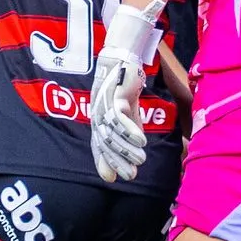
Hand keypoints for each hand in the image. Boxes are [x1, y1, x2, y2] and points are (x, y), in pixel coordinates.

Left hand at [89, 49, 147, 182]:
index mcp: (99, 121)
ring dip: (127, 148)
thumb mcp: (128, 115)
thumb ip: (127, 134)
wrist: (122, 61)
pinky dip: (130, 130)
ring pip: (112, 132)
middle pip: (105, 142)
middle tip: (130, 176)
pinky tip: (141, 140)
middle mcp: (98, 115)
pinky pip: (120, 116)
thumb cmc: (123, 90)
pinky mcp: (114, 96)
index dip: (104, 162)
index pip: (98, 146)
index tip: (112, 179)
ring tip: (141, 159)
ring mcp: (104, 105)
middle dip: (117, 161)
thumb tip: (133, 152)